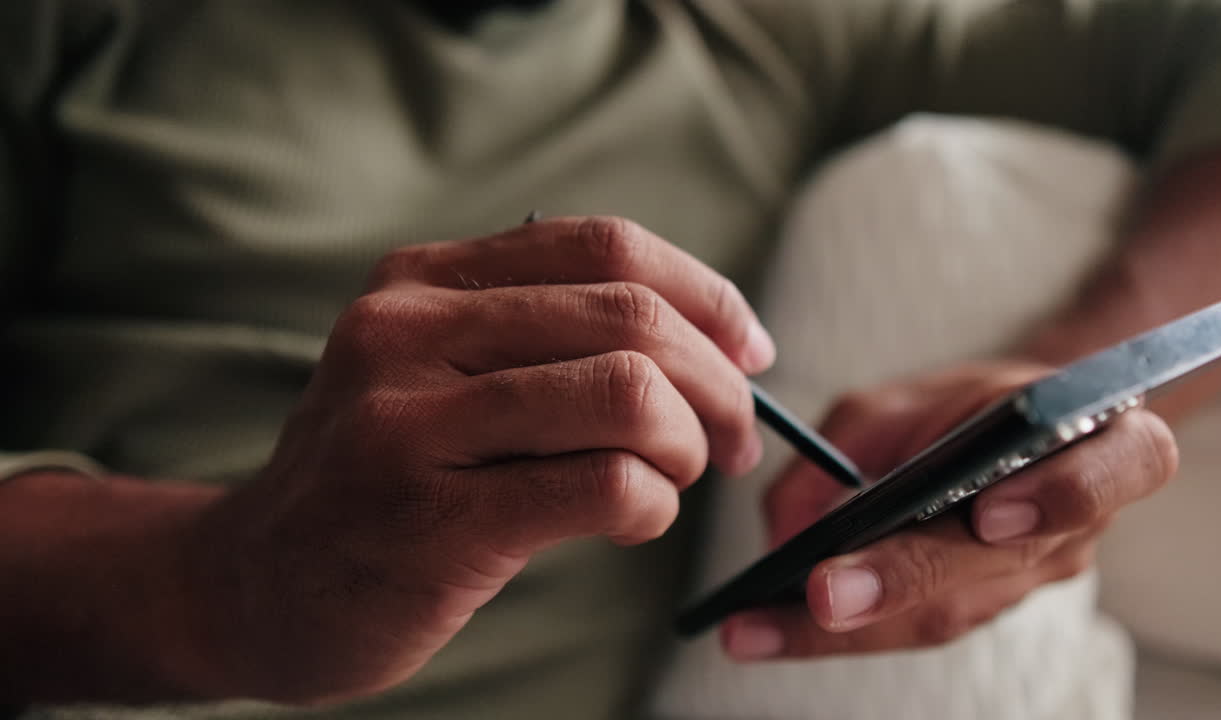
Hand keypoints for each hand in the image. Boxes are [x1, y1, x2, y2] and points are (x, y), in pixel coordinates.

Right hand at [185, 217, 772, 702]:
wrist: (253, 584)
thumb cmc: (383, 481)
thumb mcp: (435, 374)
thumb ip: (544, 338)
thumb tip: (714, 343)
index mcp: (420, 281)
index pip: (604, 246)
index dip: (704, 293)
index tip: (748, 351)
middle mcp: (407, 331)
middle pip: (629, 315)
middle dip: (718, 382)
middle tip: (734, 440)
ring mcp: (411, 423)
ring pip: (627, 393)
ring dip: (689, 442)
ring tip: (678, 478)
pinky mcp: (434, 520)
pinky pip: (605, 485)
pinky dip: (653, 503)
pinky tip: (635, 520)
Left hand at [721, 362, 1177, 659]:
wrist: (1032, 434)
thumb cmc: (974, 406)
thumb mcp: (913, 397)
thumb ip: (851, 443)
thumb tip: (786, 525)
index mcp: (1096, 444)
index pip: (1096, 476)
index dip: (1057, 496)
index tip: (988, 518)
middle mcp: (1079, 525)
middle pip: (998, 566)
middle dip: (903, 582)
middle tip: (821, 596)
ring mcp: (1035, 578)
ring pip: (948, 611)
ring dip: (852, 628)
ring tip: (760, 628)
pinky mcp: (989, 606)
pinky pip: (918, 624)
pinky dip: (846, 631)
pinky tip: (775, 631)